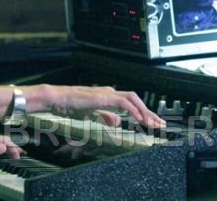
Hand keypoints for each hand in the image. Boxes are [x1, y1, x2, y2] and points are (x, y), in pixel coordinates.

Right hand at [30, 84, 165, 127]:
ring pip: (132, 99)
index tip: (151, 123)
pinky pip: (123, 102)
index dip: (142, 113)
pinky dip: (133, 110)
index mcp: (106, 96)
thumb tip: (118, 121)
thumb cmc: (69, 105)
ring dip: (144, 111)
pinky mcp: (103, 97)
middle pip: (135, 100)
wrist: (57, 98)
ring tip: (153, 123)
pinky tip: (139, 119)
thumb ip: (104, 116)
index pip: (130, 103)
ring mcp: (106, 93)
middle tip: (160, 124)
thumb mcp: (90, 114)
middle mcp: (109, 92)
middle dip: (149, 112)